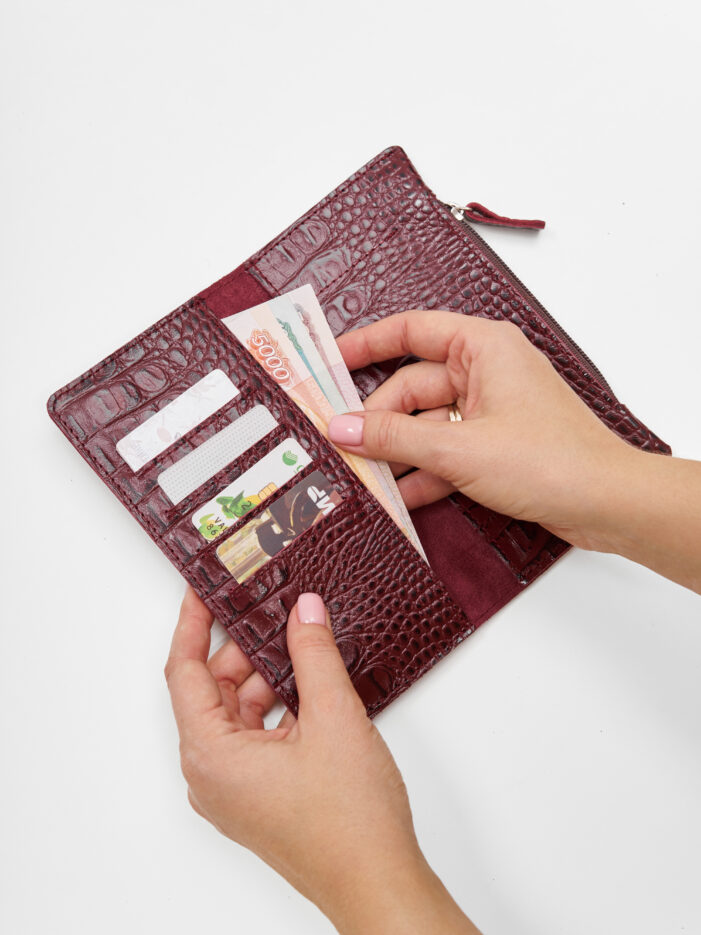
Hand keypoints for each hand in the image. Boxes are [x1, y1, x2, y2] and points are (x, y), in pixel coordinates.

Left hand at [165, 587, 478, 933]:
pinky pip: (257, 738)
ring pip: (238, 714)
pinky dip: (278, 708)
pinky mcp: (259, 798)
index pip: (185, 672)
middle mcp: (212, 776)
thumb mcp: (333, 717)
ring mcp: (235, 791)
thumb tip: (304, 611)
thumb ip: (313, 654)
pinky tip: (311, 688)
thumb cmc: (350, 822)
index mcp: (211, 756)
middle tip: (273, 611)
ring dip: (267, 679)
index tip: (202, 590)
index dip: (192, 624)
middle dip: (243, 649)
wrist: (378, 884)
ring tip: (300, 646)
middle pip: (213, 691)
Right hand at [330, 310, 638, 551]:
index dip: (365, 345)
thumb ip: (394, 437)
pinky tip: (398, 497)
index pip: (410, 331)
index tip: (327, 363)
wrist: (608, 504)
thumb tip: (342, 427)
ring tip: (360, 475)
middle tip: (339, 444)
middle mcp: (486, 370)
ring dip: (397, 451)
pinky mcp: (496, 444)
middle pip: (412, 386)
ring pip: (427, 423)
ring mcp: (491, 409)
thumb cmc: (550, 460)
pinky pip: (447, 449)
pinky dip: (424, 472)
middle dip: (378, 419)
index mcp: (482, 347)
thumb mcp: (459, 448)